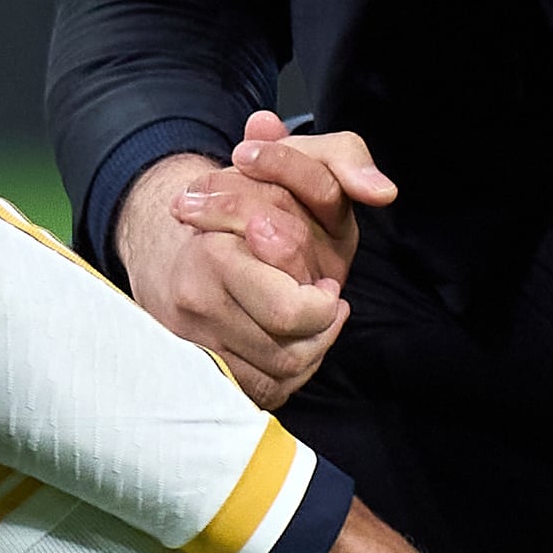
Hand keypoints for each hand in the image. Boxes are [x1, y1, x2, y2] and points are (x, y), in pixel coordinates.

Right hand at [115, 118, 393, 408]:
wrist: (170, 241)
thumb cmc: (251, 198)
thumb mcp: (302, 160)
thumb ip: (343, 160)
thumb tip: (382, 191)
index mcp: (217, 252)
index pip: (292, 311)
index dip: (325, 307)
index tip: (327, 289)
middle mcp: (197, 300)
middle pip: (287, 353)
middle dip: (319, 335)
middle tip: (323, 307)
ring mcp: (191, 338)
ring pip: (275, 379)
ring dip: (307, 354)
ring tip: (310, 324)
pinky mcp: (193, 367)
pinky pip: (257, 392)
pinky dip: (285, 374)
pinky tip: (290, 345)